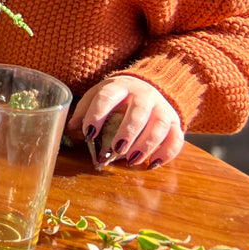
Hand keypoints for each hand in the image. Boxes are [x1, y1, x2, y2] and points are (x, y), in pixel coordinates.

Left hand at [68, 75, 183, 169]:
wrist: (148, 85)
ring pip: (160, 125)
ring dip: (147, 145)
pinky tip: (152, 164)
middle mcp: (144, 95)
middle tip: (117, 149)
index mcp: (119, 87)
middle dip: (128, 132)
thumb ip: (84, 110)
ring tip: (132, 160)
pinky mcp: (175, 121)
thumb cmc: (118, 95)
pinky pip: (177, 138)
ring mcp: (162, 108)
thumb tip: (72, 128)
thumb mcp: (99, 94)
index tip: (88, 133)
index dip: (97, 114)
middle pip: (139, 112)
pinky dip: (167, 153)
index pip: (107, 97)